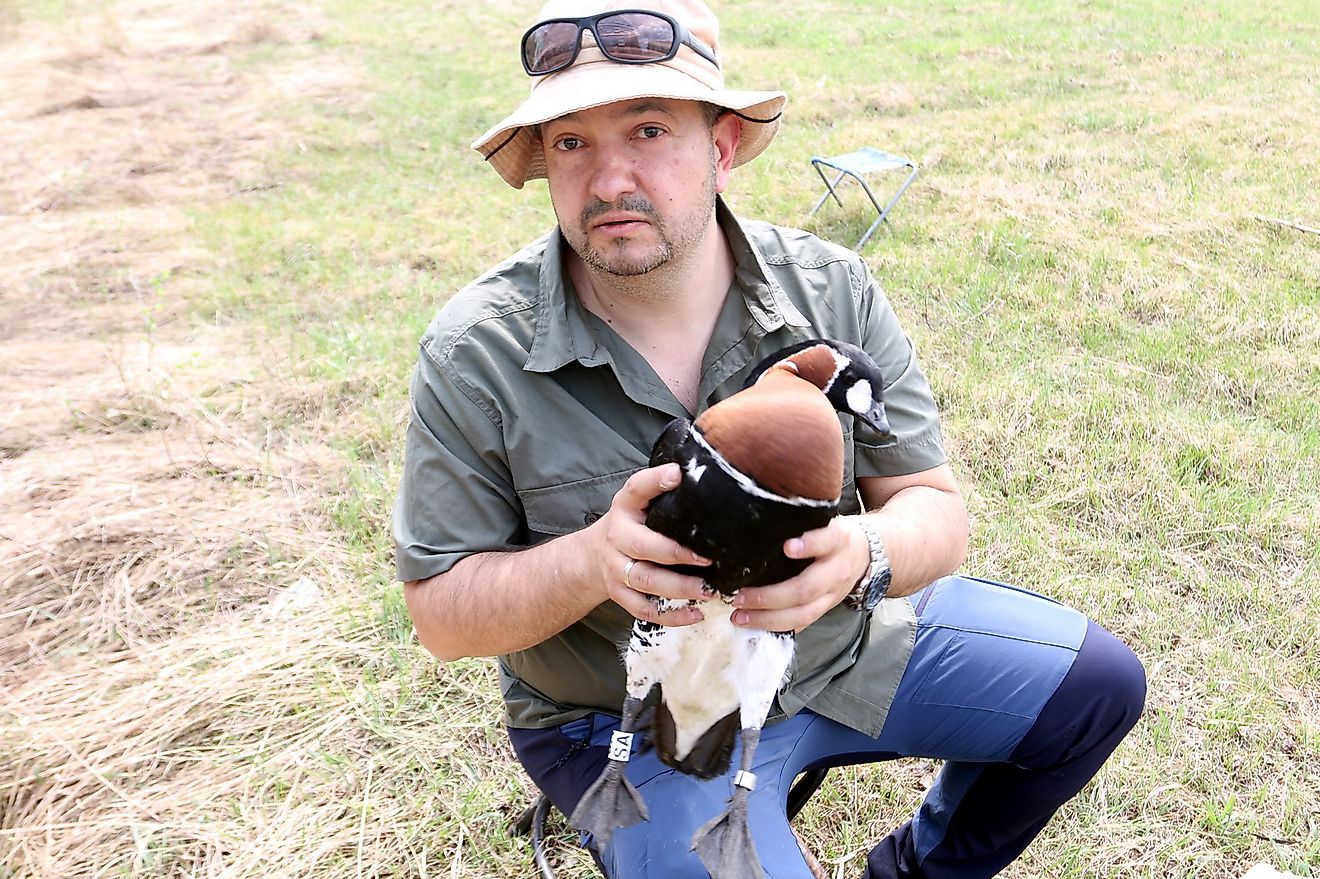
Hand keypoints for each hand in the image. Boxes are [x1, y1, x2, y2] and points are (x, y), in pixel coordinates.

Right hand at [590, 463, 712, 626]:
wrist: (590, 556)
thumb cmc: (628, 525)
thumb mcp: (637, 501)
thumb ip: (658, 489)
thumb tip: (688, 472)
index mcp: (624, 508)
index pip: (636, 489)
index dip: (655, 481)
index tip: (678, 475)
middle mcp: (617, 538)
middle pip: (644, 548)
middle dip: (677, 554)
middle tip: (708, 559)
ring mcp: (616, 569)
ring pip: (647, 581)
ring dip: (680, 588)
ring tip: (709, 590)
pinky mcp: (620, 594)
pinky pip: (645, 610)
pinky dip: (671, 616)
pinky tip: (696, 614)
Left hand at [728, 516, 870, 631]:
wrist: (867, 554)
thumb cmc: (833, 535)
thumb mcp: (825, 521)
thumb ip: (802, 523)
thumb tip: (761, 520)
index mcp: (838, 542)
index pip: (827, 541)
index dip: (810, 545)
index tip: (788, 547)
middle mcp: (836, 571)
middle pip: (806, 588)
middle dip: (771, 596)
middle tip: (741, 595)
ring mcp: (832, 595)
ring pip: (803, 614)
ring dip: (768, 618)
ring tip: (740, 615)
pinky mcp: (825, 610)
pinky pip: (801, 624)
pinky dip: (775, 628)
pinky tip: (753, 626)